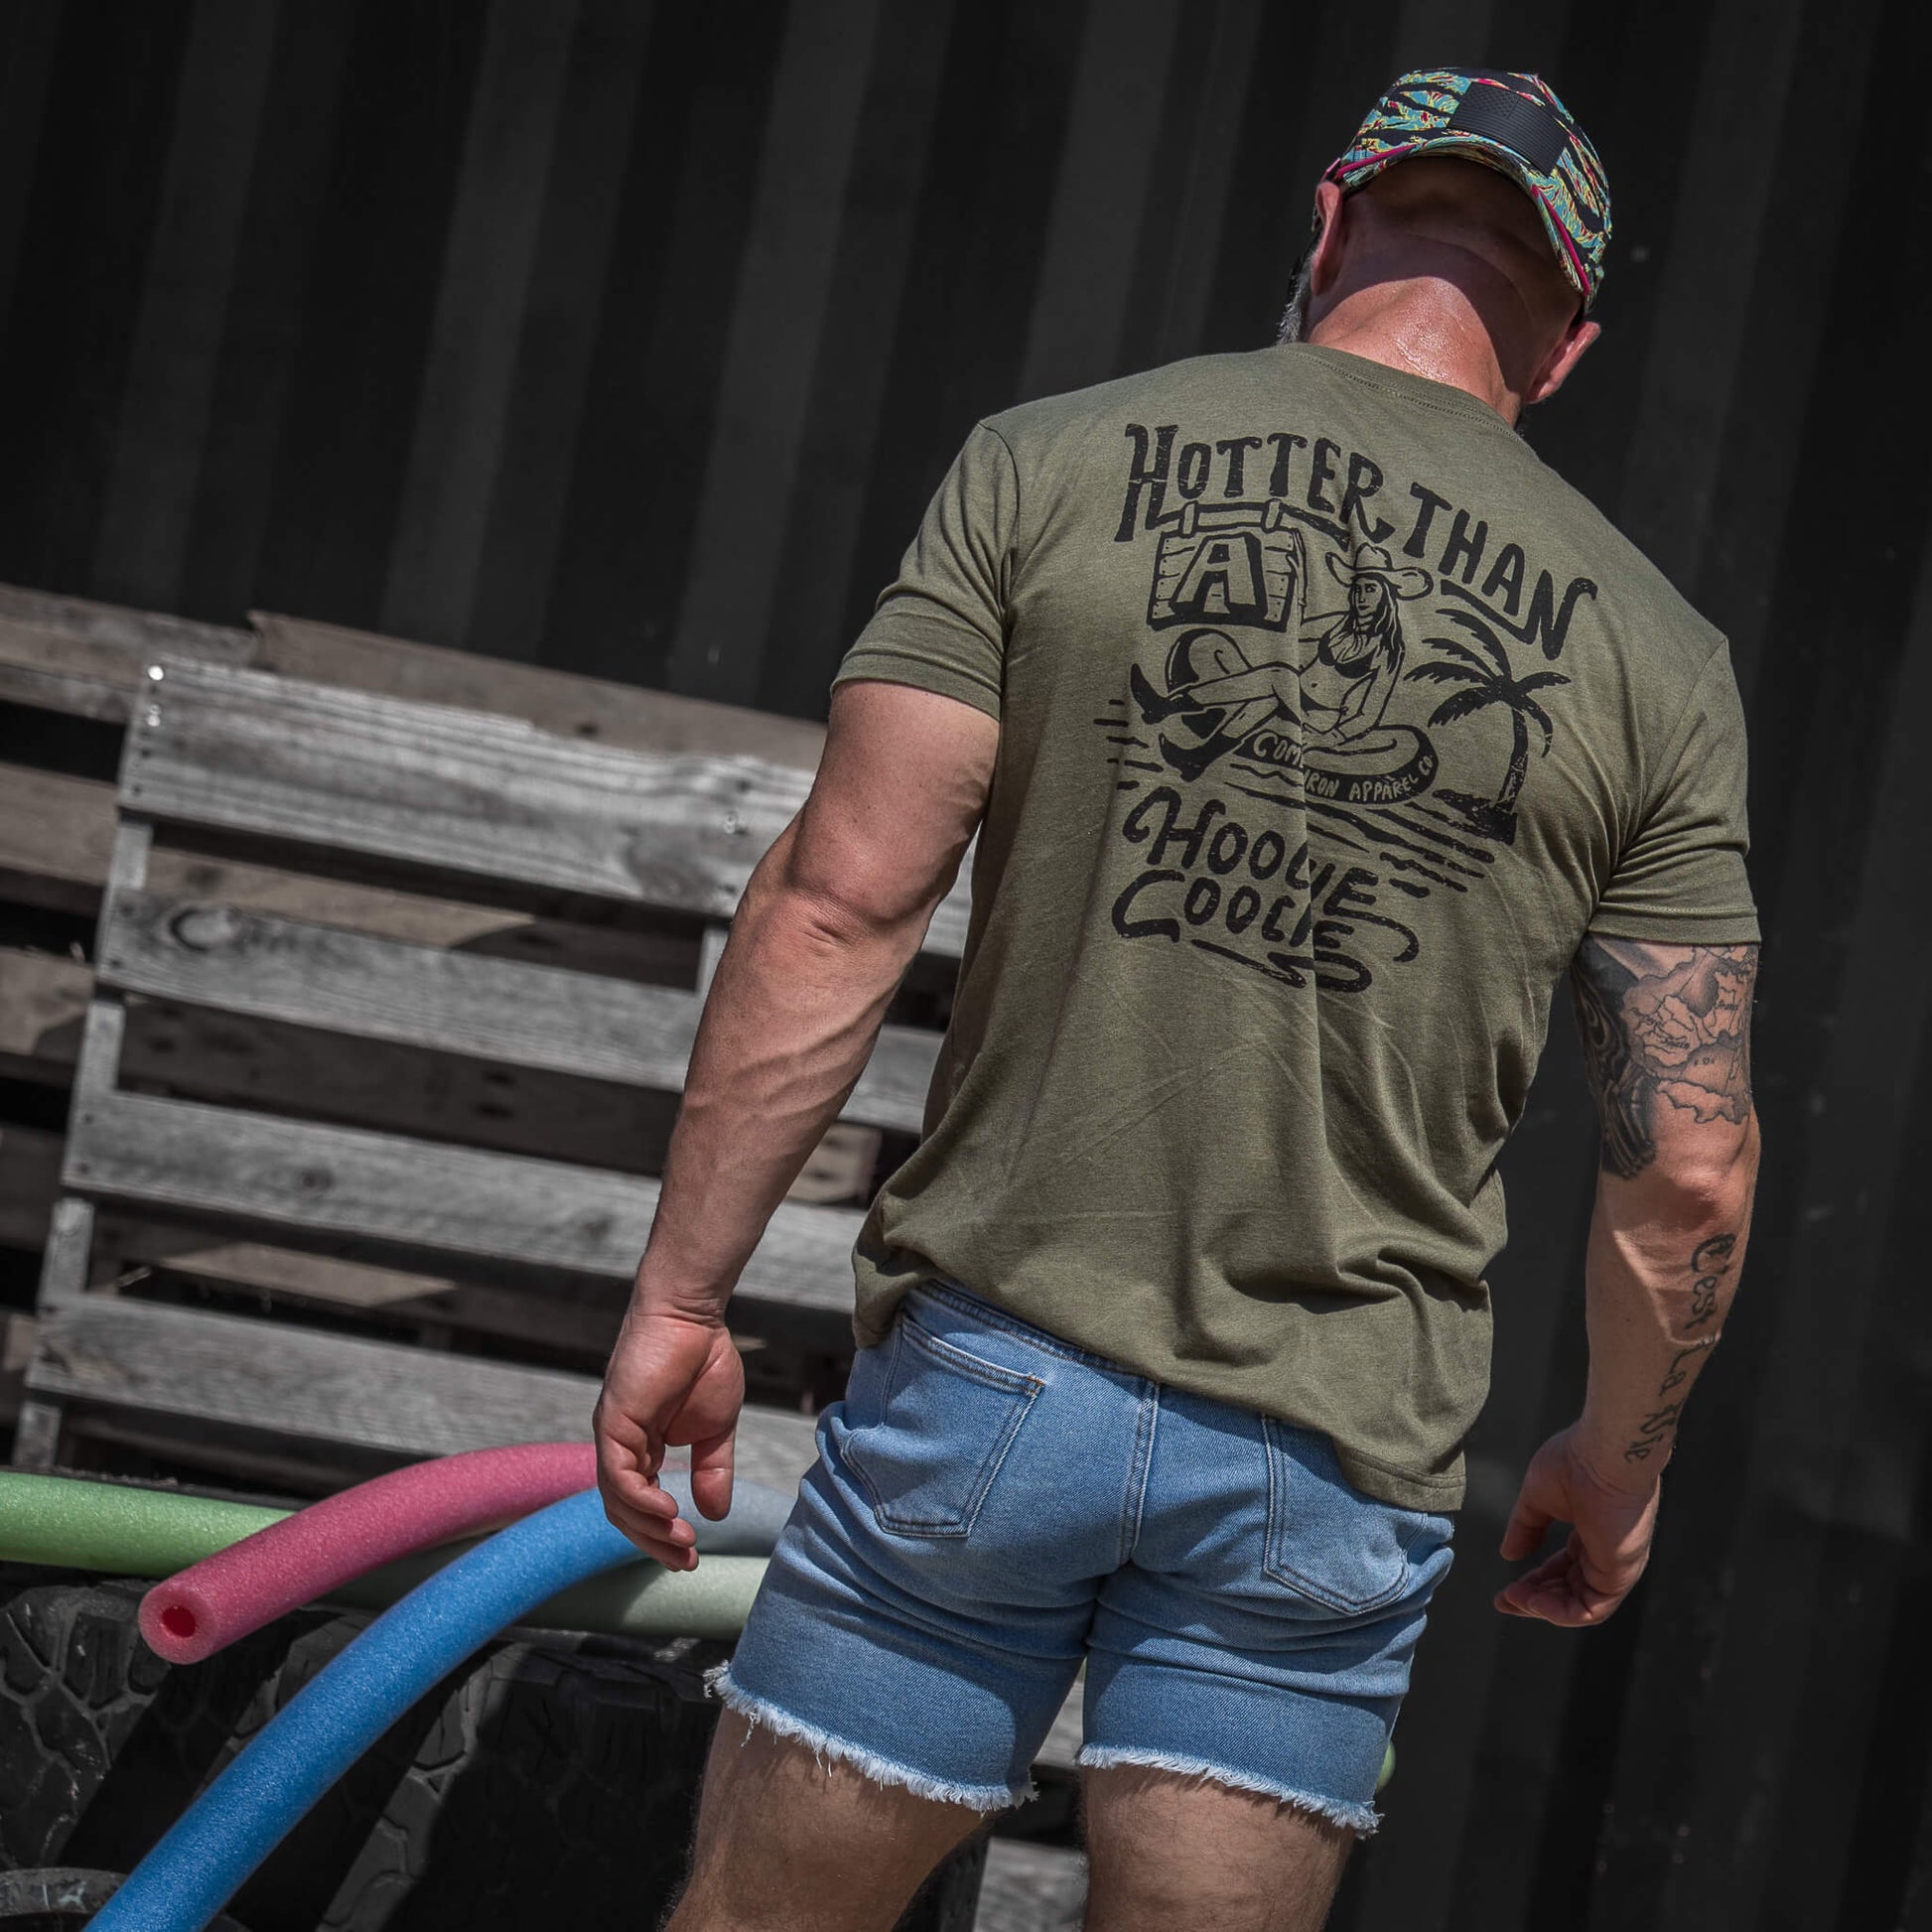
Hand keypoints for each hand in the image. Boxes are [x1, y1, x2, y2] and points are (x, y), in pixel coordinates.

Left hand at [593, 1305, 744, 1570]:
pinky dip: (639, 1499)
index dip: (663, 1534)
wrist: (691, 1316)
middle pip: (625, 1511)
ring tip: (681, 1541)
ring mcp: (613, 1436)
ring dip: (648, 1527)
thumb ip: (712, 1470)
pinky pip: (618, 1474)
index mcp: (643, 1448)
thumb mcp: (716, 1428)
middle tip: (685, 1561)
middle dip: (654, 1541)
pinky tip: (668, 1510)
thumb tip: (716, 1514)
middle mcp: (621, 1447)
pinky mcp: (612, 1423)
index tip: (692, 1557)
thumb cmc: (703, 1360)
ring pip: (617, 1500)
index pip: (643, 1505)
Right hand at [1493, 1423, 1660, 1625]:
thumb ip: (1525, 1526)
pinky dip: (1560, 1612)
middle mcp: (1606, 1553)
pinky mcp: (1619, 1575)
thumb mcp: (1537, 1497)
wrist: (1604, 1455)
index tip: (1507, 1589)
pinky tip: (1534, 1602)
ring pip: (1580, 1605)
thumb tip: (1509, 1552)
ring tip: (1515, 1598)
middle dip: (1535, 1599)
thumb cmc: (1576, 1462)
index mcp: (1591, 1533)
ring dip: (1544, 1607)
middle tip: (1506, 1599)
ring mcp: (1615, 1566)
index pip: (1563, 1569)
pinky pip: (1591, 1609)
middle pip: (1570, 1591)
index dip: (1534, 1581)